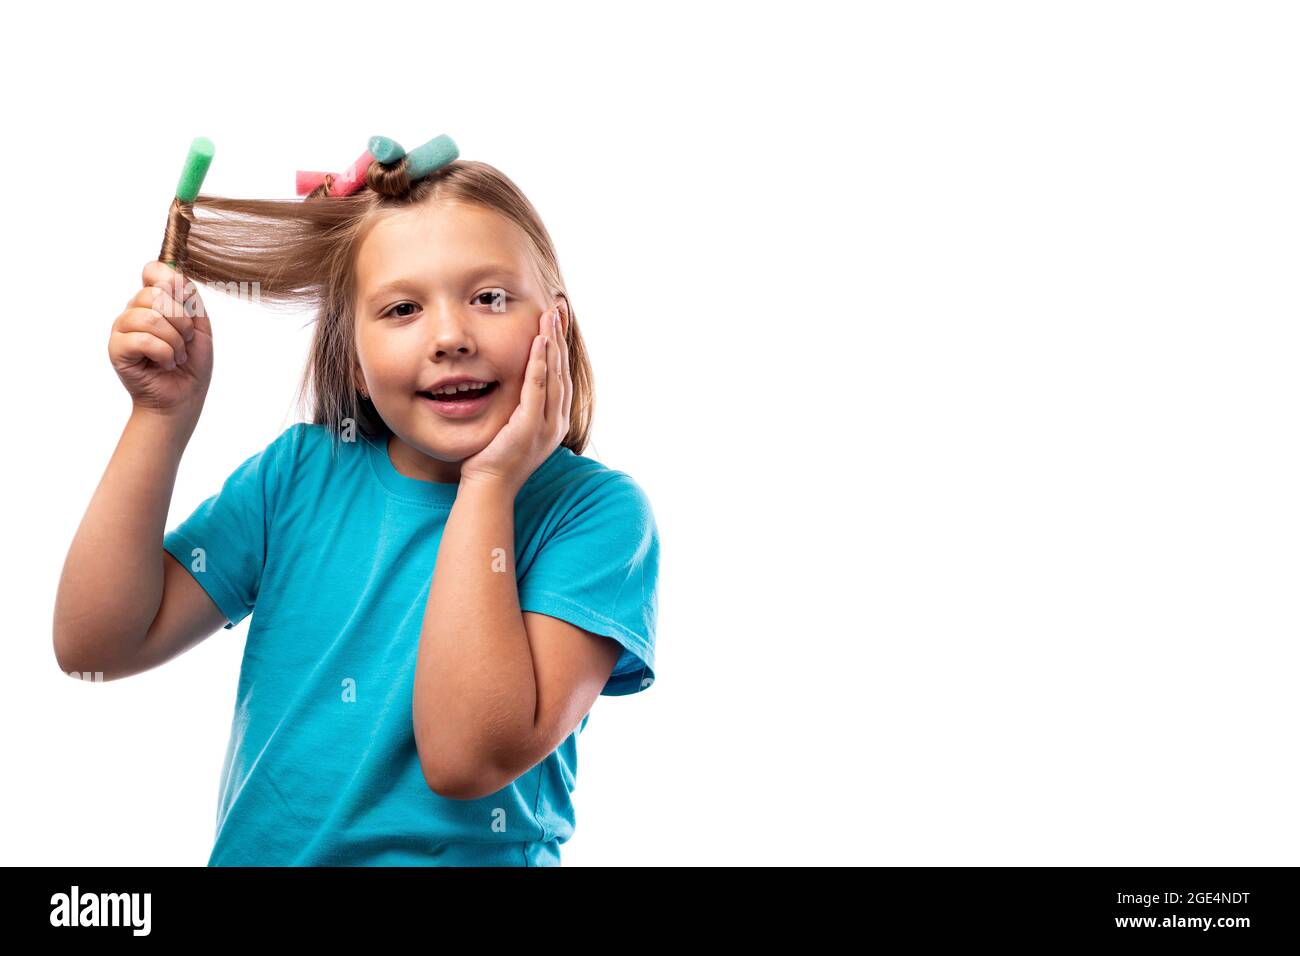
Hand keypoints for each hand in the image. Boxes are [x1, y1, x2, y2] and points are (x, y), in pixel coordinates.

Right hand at [109, 260, 212, 417]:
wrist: (184, 397)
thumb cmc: (191, 363)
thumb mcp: (200, 326)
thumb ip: (190, 299)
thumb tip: (176, 276)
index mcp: (154, 300)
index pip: (154, 270)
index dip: (173, 282)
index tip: (187, 304)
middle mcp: (134, 309)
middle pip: (155, 293)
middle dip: (182, 322)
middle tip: (185, 342)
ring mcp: (122, 328)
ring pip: (150, 316)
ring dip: (174, 341)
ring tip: (176, 356)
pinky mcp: (116, 348)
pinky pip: (143, 339)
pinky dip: (164, 354)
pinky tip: (165, 364)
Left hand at [459, 301, 570, 492]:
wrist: (489, 489)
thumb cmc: (494, 460)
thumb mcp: (511, 429)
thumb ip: (519, 408)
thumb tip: (515, 386)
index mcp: (555, 422)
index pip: (561, 377)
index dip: (559, 348)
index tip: (557, 322)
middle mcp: (557, 422)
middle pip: (562, 371)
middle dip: (560, 338)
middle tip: (558, 309)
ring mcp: (546, 425)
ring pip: (554, 375)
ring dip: (552, 343)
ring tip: (550, 316)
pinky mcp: (529, 427)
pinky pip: (537, 388)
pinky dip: (539, 363)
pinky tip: (539, 342)